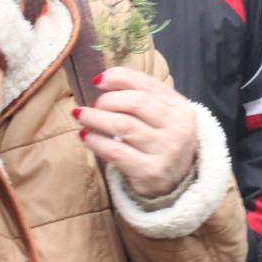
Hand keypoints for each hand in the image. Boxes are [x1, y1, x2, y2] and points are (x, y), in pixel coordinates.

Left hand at [77, 66, 198, 199]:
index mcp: (181, 108)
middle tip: (93, 105)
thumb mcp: (161, 117)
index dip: (119, 78)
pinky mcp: (150, 171)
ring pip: (123, 125)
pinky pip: (116, 151)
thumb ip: (141, 95)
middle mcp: (178, 128)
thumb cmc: (161, 142)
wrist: (176, 184)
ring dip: (95, 118)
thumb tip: (103, 79)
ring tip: (81, 116)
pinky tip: (86, 136)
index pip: (147, 85)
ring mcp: (166, 150)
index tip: (97, 80)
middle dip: (107, 100)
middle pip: (135, 103)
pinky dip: (96, 141)